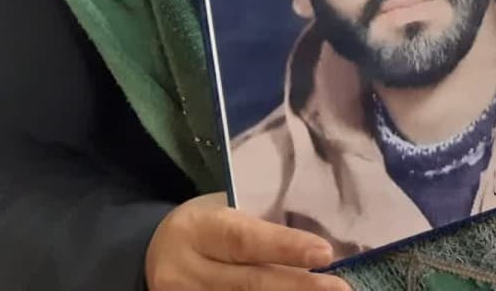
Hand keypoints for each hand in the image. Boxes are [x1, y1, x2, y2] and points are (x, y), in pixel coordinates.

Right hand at [145, 193, 348, 290]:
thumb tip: (315, 245)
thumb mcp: (223, 212)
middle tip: (339, 289)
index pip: (244, 240)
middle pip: (248, 283)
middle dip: (298, 287)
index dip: (285, 248)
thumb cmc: (206, 224)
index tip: (325, 253)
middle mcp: (187, 272)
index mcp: (199, 230)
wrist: (156, 253)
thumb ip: (260, 227)